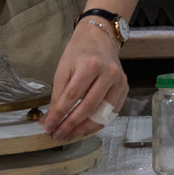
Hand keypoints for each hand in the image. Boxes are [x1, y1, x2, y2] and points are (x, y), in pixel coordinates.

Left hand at [42, 17, 126, 141]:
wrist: (99, 39)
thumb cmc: (79, 53)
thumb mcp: (63, 70)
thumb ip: (57, 96)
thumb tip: (50, 120)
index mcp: (91, 65)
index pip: (72, 96)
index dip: (59, 114)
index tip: (48, 126)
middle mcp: (109, 73)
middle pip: (88, 107)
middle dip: (71, 125)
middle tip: (58, 135)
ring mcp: (120, 81)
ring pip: (102, 113)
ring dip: (84, 129)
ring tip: (70, 135)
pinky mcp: (125, 88)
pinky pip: (112, 112)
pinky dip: (98, 123)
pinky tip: (84, 128)